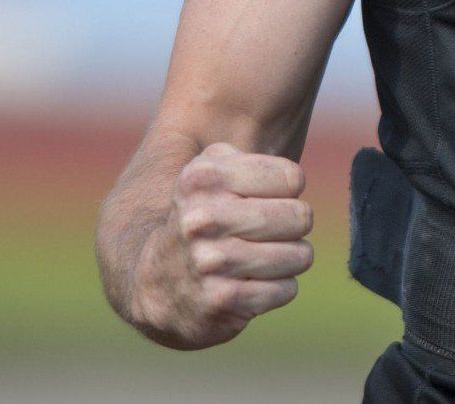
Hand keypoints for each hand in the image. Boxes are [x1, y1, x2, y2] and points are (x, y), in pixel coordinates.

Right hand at [132, 142, 313, 348]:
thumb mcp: (208, 171)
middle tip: (268, 232)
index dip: (286, 190)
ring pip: (299, 255)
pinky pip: (286, 290)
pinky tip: (251, 284)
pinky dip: (278, 289)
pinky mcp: (221, 302)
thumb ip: (246, 152)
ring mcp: (211, 263)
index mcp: (203, 179)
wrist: (153, 283)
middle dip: (293, 226)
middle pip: (301, 216)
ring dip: (288, 260)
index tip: (262, 199)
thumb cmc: (199, 217)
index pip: (292, 177)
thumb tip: (289, 172)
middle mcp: (202, 219)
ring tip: (260, 258)